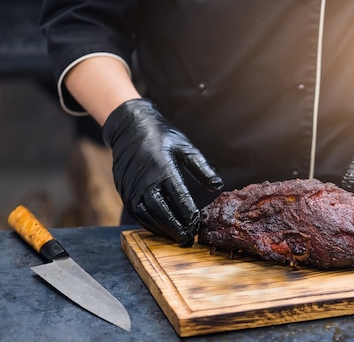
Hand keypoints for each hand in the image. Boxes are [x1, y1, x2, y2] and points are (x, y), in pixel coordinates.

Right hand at [102, 99, 222, 245]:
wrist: (130, 127)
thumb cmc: (161, 136)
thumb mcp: (185, 147)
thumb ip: (202, 168)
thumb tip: (218, 186)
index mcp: (163, 168)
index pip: (178, 197)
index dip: (189, 214)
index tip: (198, 224)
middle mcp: (145, 180)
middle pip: (162, 212)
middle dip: (176, 228)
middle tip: (189, 239)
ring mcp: (131, 187)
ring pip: (148, 216)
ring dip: (163, 229)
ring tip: (178, 238)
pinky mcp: (124, 191)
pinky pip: (137, 212)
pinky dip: (149, 224)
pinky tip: (162, 229)